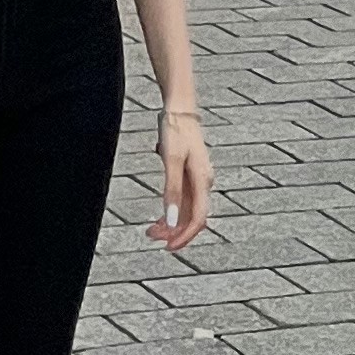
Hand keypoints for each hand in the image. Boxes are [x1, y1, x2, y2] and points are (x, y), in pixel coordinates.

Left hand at [150, 107, 212, 252]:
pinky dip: (171, 211)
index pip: (198, 219)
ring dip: (171, 224)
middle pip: (192, 218)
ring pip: (187, 211)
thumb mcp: (171, 160)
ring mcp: (197, 180)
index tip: (168, 247)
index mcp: (202, 181)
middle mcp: (203, 183)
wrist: (179, 108)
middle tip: (151, 236)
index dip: (185, 236)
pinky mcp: (190, 175)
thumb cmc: (176, 130)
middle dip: (174, 232)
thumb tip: (172, 221)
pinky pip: (183, 201)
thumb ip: (172, 191)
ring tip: (151, 230)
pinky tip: (160, 217)